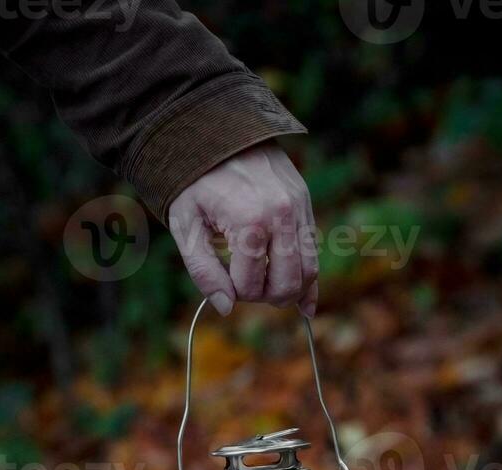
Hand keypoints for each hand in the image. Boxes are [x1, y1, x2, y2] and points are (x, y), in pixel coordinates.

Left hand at [168, 142, 317, 317]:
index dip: (235, 293)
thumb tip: (226, 308)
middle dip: (265, 297)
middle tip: (246, 288)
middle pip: (286, 284)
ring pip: (308, 272)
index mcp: (249, 222)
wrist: (216, 128)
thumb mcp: (187, 225)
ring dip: (289, 291)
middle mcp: (281, 216)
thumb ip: (203, 270)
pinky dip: (309, 280)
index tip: (222, 280)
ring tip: (268, 291)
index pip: (251, 286)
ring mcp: (298, 209)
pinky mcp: (305, 204)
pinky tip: (304, 305)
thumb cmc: (194, 180)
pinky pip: (314, 252)